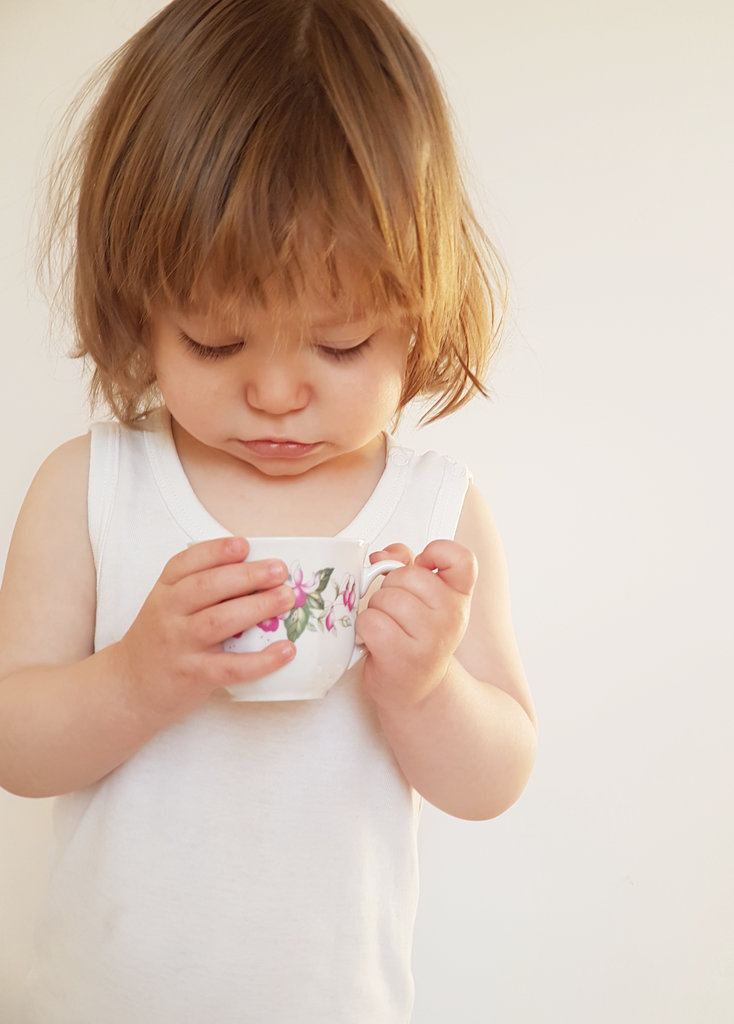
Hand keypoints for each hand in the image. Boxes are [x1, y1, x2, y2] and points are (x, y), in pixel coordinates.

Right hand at [114, 537, 295, 718]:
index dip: (216, 552)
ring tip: (285, 599)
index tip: (245, 546)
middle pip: (207, 588)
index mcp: (164, 591)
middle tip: (278, 570)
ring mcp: (180, 645)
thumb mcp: (169, 606)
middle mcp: (168, 613)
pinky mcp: (193, 675)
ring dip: (257, 607)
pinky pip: (231, 667)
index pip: (186, 563)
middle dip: (246, 576)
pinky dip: (261, 660)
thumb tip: (258, 574)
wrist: (130, 687)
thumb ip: (202, 589)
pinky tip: (286, 650)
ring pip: (219, 621)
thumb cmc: (161, 640)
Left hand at [356, 539, 477, 710]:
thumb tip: (382, 556)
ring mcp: (430, 638)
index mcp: (459, 596)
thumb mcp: (421, 597)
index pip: (462, 559)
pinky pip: (371, 621)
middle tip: (397, 610)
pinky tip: (375, 639)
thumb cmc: (415, 636)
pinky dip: (364, 627)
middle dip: (390, 587)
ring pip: (386, 597)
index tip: (423, 564)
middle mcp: (452, 616)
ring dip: (376, 609)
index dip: (437, 552)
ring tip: (387, 626)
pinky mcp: (403, 656)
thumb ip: (406, 564)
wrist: (415, 687)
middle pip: (407, 575)